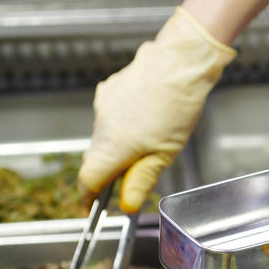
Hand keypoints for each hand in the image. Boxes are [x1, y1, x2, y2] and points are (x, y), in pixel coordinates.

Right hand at [79, 7, 235, 212]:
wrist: (181, 61)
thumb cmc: (177, 105)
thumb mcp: (165, 153)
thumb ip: (142, 180)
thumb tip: (127, 204)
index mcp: (112, 145)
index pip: (88, 179)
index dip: (89, 197)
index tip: (94, 207)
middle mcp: (102, 124)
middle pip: (96, 158)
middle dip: (111, 170)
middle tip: (134, 175)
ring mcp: (103, 104)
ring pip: (104, 135)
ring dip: (119, 144)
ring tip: (150, 137)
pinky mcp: (109, 89)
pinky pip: (110, 115)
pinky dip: (123, 123)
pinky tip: (146, 117)